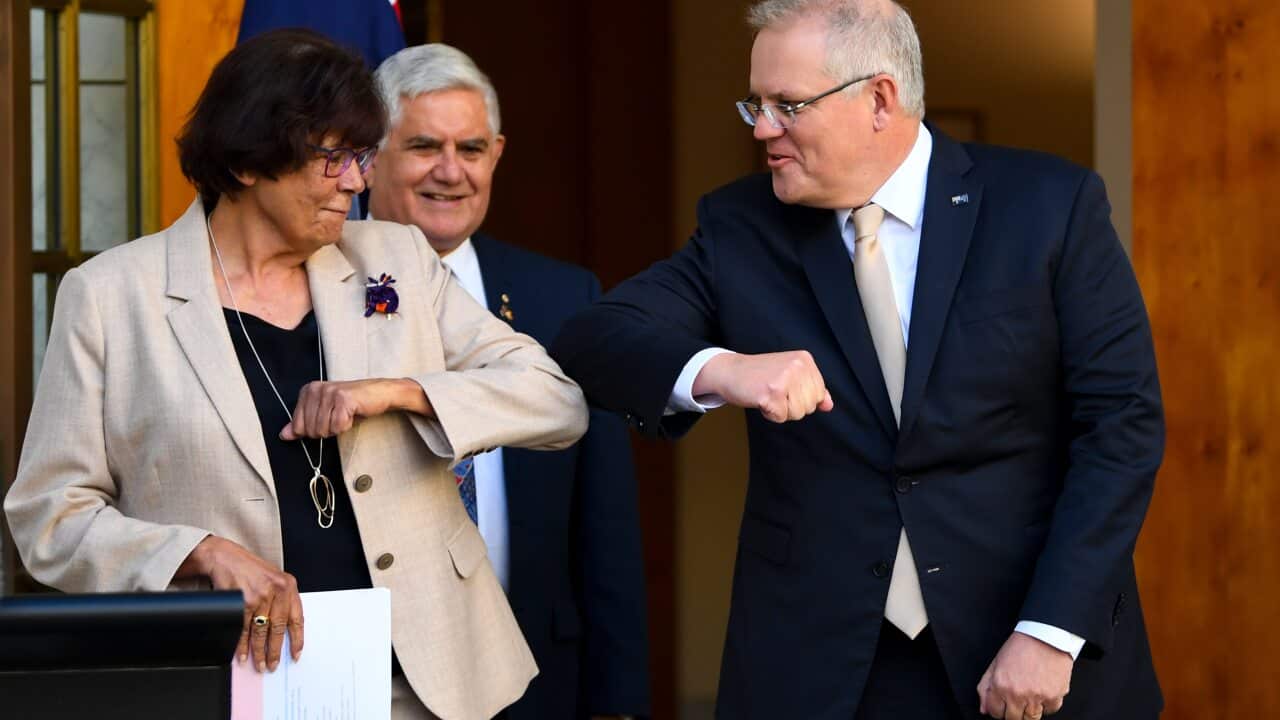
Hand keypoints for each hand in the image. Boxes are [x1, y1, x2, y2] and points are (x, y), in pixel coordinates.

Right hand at [178, 536, 303, 671]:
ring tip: (259, 664)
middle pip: (278, 629)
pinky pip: (244, 629)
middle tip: (272, 665)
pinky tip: (243, 654)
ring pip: (261, 632)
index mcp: (288, 585)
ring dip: (259, 652)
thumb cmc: (249, 569)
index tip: (296, 654)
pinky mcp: (243, 602)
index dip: (297, 639)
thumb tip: (283, 631)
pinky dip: (243, 645)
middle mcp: (277, 590)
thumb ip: (281, 600)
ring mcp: (260, 596)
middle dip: (275, 651)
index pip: (297, 618)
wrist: (225, 557)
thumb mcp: (273, 579)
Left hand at [281, 378, 432, 439]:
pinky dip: (346, 426)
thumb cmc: (351, 405)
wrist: (379, 393)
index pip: (297, 426)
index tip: (328, 418)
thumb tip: (283, 435)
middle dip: (327, 430)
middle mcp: (315, 388)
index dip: (313, 430)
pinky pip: (337, 426)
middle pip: (310, 430)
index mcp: (307, 390)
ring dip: (337, 428)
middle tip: (339, 417)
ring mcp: (329, 392)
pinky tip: (353, 414)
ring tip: (346, 415)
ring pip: (323, 429)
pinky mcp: (342, 398)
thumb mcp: (323, 414)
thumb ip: (302, 424)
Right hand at [693, 351, 832, 422]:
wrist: (729, 371)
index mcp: (804, 360)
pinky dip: (769, 414)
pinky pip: (781, 417)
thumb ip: (811, 389)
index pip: (819, 394)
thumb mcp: (790, 376)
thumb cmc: (759, 375)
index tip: (783, 386)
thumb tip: (828, 405)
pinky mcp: (771, 393)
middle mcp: (797, 366)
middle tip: (773, 391)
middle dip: (791, 406)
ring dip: (781, 410)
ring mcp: (784, 378)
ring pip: (798, 413)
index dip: (800, 397)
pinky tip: (760, 399)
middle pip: (810, 406)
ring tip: (767, 394)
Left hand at [977, 632, 1072, 718]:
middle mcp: (1017, 694)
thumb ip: (986, 687)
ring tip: (1030, 694)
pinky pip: (1049, 711)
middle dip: (1013, 711)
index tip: (1003, 703)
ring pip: (1031, 719)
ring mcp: (1036, 697)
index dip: (999, 708)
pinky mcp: (1054, 697)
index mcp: (1000, 685)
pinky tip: (1043, 689)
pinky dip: (1047, 704)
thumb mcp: (996, 663)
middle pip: (1013, 719)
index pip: (995, 713)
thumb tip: (984, 709)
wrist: (1046, 636)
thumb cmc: (1021, 647)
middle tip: (1017, 699)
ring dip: (1029, 710)